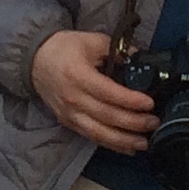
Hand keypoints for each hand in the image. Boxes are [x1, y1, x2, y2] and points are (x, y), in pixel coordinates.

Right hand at [32, 29, 156, 153]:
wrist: (35, 61)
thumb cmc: (64, 49)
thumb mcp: (92, 41)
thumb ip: (117, 50)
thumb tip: (141, 59)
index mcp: (78, 75)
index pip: (108, 92)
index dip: (130, 100)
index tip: (149, 103)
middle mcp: (73, 98)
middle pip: (107, 116)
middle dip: (133, 122)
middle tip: (154, 122)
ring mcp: (69, 113)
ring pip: (100, 133)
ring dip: (124, 140)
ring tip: (144, 142)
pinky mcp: (68, 122)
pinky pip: (92, 137)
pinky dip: (111, 145)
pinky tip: (128, 148)